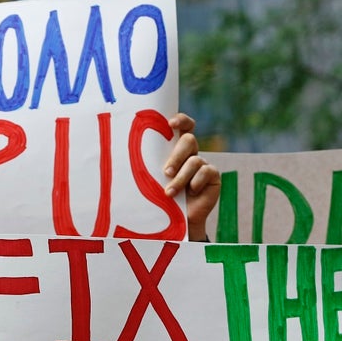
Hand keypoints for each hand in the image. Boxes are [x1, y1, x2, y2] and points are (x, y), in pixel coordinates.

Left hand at [162, 113, 220, 241]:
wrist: (178, 221)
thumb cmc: (161, 198)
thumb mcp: (154, 181)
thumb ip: (150, 167)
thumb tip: (128, 155)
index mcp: (176, 149)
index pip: (183, 126)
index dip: (180, 120)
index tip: (170, 123)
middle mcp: (191, 153)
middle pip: (189, 140)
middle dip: (176, 156)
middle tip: (166, 172)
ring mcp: (204, 164)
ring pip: (194, 160)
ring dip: (181, 177)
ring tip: (169, 192)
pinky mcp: (213, 176)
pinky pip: (206, 172)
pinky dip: (195, 182)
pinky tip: (191, 192)